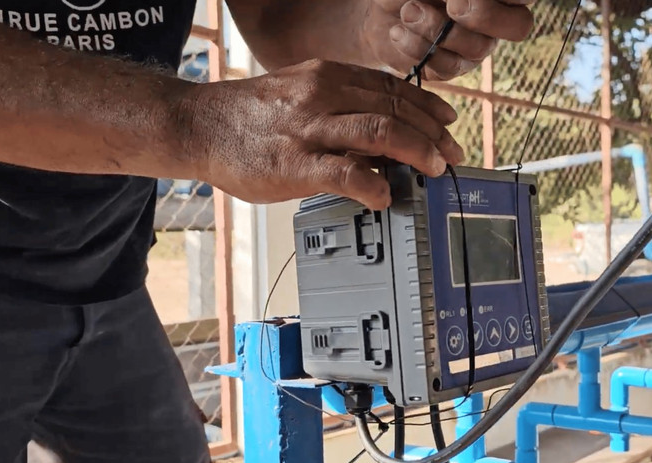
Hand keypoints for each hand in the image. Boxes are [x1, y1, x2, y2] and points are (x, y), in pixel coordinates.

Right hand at [181, 59, 464, 209]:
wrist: (200, 125)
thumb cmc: (249, 116)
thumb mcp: (300, 94)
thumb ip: (338, 106)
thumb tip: (379, 133)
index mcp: (328, 76)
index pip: (392, 88)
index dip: (427, 106)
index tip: (447, 122)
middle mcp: (324, 95)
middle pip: (396, 108)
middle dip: (433, 133)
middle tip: (451, 153)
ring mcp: (311, 128)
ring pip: (382, 132)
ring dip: (418, 151)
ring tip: (433, 169)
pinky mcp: (296, 163)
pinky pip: (348, 173)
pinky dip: (375, 185)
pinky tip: (385, 196)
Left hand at [364, 0, 534, 80]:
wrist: (379, 10)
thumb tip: (459, 1)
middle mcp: (494, 21)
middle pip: (519, 26)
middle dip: (485, 15)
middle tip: (452, 3)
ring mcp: (474, 48)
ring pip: (478, 48)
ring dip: (437, 28)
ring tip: (408, 11)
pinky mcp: (450, 70)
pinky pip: (447, 68)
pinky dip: (418, 46)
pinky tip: (399, 31)